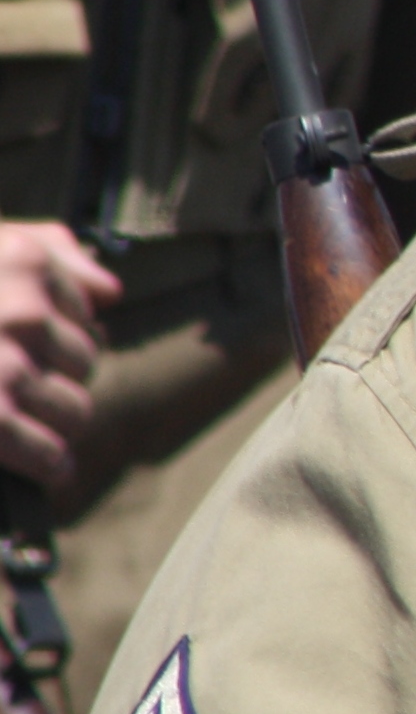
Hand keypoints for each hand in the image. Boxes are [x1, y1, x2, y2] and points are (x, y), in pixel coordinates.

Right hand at [0, 223, 119, 488]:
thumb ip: (40, 248)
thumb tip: (108, 288)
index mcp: (24, 263)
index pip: (87, 310)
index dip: (60, 331)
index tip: (33, 344)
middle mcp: (24, 311)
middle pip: (86, 360)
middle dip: (57, 375)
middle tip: (21, 385)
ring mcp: (4, 367)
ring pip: (75, 408)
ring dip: (56, 420)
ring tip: (31, 423)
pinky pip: (48, 451)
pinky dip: (48, 462)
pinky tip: (48, 465)